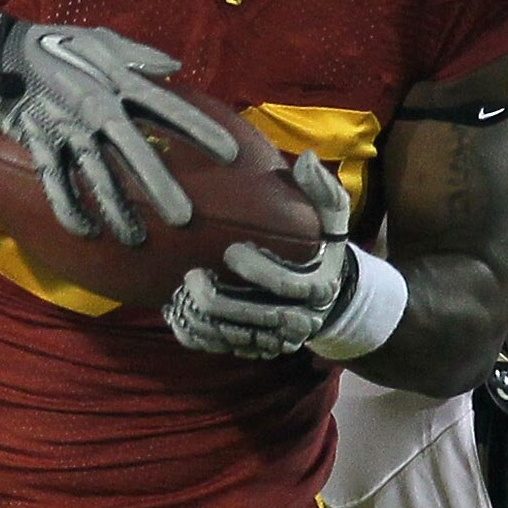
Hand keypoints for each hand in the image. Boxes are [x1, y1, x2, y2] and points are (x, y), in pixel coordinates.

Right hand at [0, 16, 238, 247]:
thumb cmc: (57, 46)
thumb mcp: (99, 39)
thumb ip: (137, 54)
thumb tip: (175, 65)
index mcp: (117, 82)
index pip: (166, 107)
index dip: (199, 130)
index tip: (230, 155)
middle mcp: (96, 108)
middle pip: (132, 151)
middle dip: (157, 185)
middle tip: (183, 218)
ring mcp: (67, 130)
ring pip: (95, 176)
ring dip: (115, 211)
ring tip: (135, 240)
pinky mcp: (41, 145)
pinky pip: (55, 183)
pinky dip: (69, 209)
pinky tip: (87, 232)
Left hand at [166, 152, 403, 362]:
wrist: (329, 295)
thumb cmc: (322, 247)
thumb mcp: (332, 218)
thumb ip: (323, 191)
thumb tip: (308, 159)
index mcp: (318, 286)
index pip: (286, 285)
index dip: (258, 271)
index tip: (231, 250)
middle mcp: (298, 320)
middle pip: (255, 317)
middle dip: (220, 300)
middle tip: (192, 276)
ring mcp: (275, 339)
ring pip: (235, 337)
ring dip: (203, 319)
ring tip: (179, 293)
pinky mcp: (256, 349)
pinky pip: (222, 347)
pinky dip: (196, 335)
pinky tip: (175, 314)